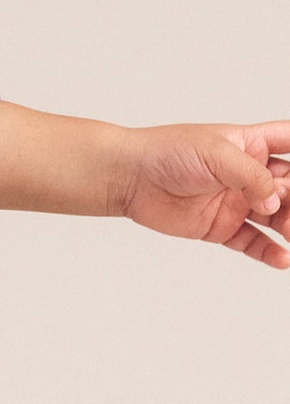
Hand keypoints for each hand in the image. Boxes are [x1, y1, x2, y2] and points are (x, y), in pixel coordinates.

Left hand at [117, 122, 289, 268]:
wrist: (130, 178)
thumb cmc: (168, 153)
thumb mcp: (217, 154)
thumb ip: (251, 177)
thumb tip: (274, 202)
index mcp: (252, 145)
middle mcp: (248, 174)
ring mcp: (236, 202)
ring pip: (276, 217)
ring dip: (289, 226)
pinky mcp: (221, 227)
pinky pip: (252, 242)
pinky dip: (268, 251)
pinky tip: (282, 258)